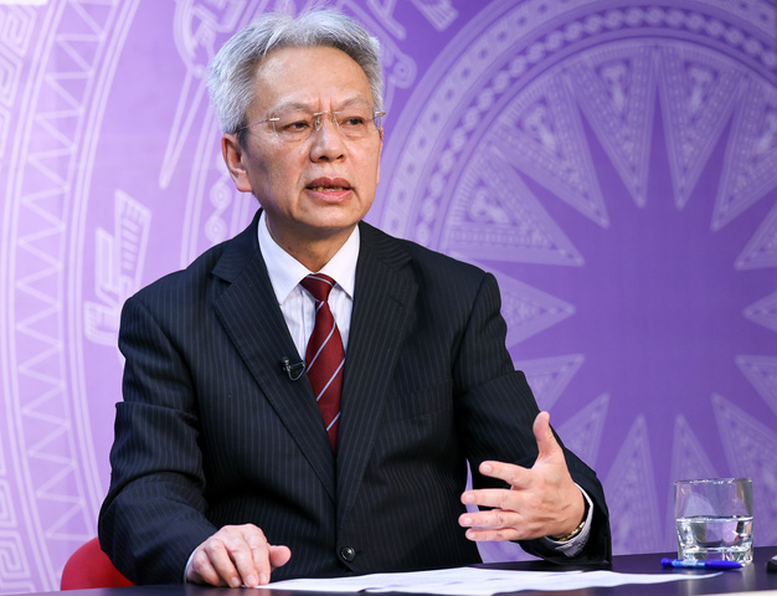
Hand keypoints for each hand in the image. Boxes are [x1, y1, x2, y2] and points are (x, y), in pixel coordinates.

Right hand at [186, 524, 290, 586]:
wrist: (216, 560)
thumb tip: (285, 553)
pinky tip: (220, 583)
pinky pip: (203, 563)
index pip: (257, 545)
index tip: (263, 580)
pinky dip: (212, 575)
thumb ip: (273, 556)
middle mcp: (230, 533)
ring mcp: (213, 541)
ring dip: (227, 570)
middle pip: (238, 548)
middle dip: (246, 568)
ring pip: (218, 551)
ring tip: (235, 584)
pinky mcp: (199, 554)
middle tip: (251, 585)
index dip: (261, 564)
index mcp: (249, 532)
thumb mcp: (260, 557)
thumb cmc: (242, 559)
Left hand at [459, 411, 584, 540]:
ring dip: (480, 521)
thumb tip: (542, 414)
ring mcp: (525, 518)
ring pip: (501, 521)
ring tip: (462, 518)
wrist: (572, 513)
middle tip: (464, 495)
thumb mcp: (555, 457)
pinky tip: (469, 533)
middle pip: (504, 500)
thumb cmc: (558, 480)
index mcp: (536, 481)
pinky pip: (502, 535)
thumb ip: (544, 436)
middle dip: (483, 498)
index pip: (516, 475)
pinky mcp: (521, 531)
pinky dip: (486, 536)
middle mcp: (529, 501)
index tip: (483, 465)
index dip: (500, 470)